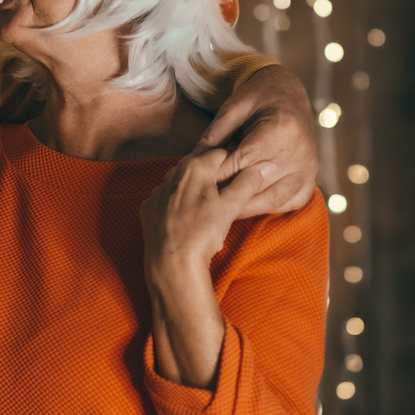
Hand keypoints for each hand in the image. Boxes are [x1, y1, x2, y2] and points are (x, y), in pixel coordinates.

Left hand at [141, 148, 272, 269]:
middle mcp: (172, 174)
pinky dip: (177, 204)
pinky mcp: (148, 207)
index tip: (241, 175)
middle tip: (226, 193)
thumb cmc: (203, 232)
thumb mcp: (231, 205)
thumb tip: (265, 165)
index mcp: (194, 167)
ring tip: (208, 208)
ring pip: (181, 182)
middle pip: (198, 166)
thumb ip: (248, 182)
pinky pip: (166, 199)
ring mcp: (157, 191)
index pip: (219, 153)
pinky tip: (187, 219)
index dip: (233, 163)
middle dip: (213, 176)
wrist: (172, 261)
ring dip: (194, 189)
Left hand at [195, 65, 317, 217]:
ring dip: (247, 207)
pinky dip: (268, 208)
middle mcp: (300, 151)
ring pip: (275, 198)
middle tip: (204, 204)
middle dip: (229, 194)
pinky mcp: (311, 179)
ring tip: (220, 210)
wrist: (288, 93)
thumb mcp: (233, 107)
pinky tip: (247, 206)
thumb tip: (192, 161)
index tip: (198, 183)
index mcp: (281, 128)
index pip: (246, 159)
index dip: (220, 173)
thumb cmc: (257, 97)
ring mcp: (309, 168)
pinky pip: (291, 203)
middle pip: (259, 182)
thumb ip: (214, 135)